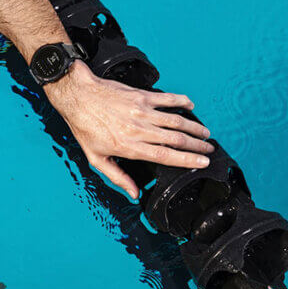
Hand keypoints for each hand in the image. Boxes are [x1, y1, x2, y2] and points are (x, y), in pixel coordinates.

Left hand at [44, 61, 214, 198]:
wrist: (77, 97)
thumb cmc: (85, 128)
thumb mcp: (96, 158)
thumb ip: (117, 177)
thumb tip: (134, 193)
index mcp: (129, 147)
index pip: (165, 156)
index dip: (187, 160)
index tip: (203, 162)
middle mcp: (138, 129)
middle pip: (176, 139)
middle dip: (197, 145)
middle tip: (209, 149)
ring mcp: (141, 111)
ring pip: (175, 120)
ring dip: (194, 127)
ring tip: (205, 133)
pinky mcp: (140, 96)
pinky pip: (167, 99)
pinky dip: (181, 101)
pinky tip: (191, 104)